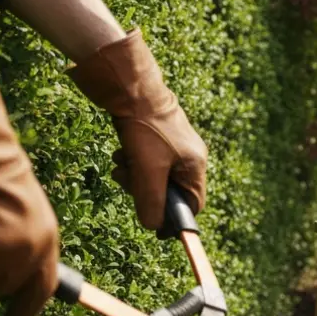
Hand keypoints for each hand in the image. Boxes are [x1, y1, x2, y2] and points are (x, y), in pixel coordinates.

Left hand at [109, 109, 207, 231]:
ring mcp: (173, 146)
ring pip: (154, 176)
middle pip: (169, 191)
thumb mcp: (148, 170)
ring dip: (135, 176)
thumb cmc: (145, 127)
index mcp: (195, 165)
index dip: (174, 218)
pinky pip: (146, 161)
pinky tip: (122, 152)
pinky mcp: (157, 137)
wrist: (131, 87)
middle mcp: (188, 157)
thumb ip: (152, 202)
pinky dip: (132, 161)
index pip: (192, 205)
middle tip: (127, 182)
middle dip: (145, 191)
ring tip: (122, 162)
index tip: (155, 228)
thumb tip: (153, 227)